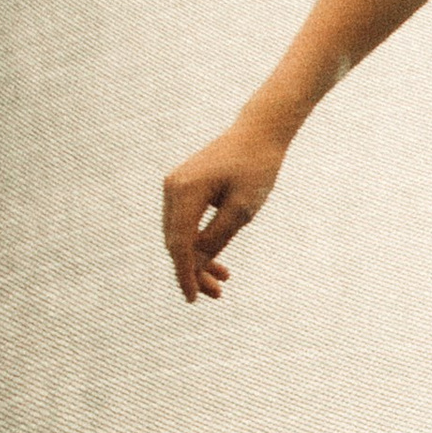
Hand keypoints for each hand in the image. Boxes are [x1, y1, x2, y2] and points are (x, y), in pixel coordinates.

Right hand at [162, 121, 287, 301]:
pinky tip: (218, 263)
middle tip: (217, 295)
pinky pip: (187, 222)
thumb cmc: (255, 168)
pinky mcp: (184, 188)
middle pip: (177, 241)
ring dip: (199, 259)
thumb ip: (217, 237)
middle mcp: (173, 188)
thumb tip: (197, 263)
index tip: (193, 298)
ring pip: (181, 234)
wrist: (258, 134)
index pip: (180, 243)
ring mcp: (176, 187)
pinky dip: (200, 242)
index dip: (185, 273)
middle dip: (194, 270)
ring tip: (221, 284)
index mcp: (185, 191)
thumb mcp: (242, 209)